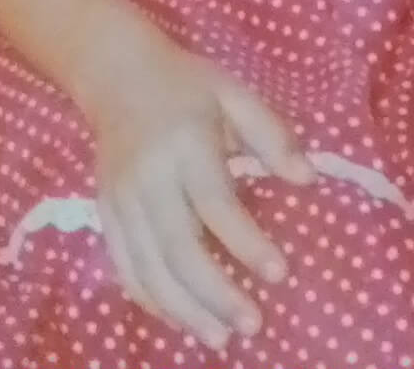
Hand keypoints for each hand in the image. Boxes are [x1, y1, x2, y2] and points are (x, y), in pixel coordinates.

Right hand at [79, 38, 313, 348]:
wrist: (114, 74)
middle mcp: (148, 178)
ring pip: (149, 268)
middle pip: (178, 249)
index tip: (280, 274)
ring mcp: (120, 200)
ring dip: (185, 310)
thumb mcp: (234, 92)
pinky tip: (182, 320)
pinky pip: (126, 268)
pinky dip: (152, 301)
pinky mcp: (105, 215)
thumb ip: (272, 134)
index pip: (216, 205)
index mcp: (185, 145)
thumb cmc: (186, 86)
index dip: (247, 244)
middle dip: (215, 294)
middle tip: (252, 325)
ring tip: (221, 338)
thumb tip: (308, 179)